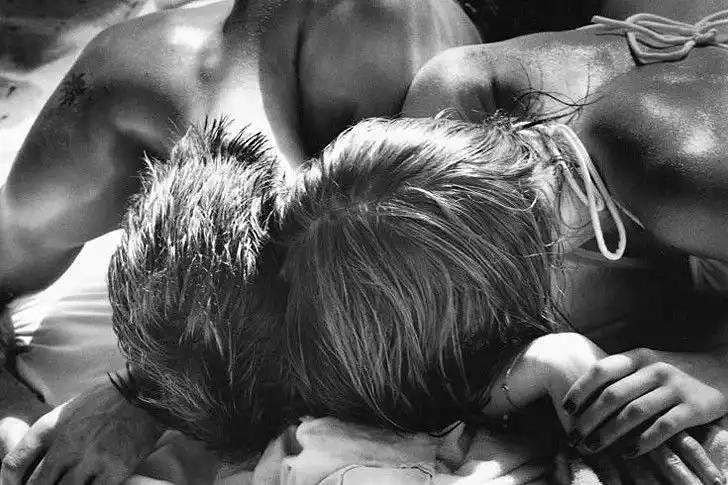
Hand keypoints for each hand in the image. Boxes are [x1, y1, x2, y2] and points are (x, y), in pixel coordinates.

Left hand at [1, 378, 164, 484]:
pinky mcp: (116, 469)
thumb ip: (54, 435)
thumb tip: (38, 463)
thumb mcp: (73, 408)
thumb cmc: (112, 399)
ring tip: (75, 483)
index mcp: (53, 425)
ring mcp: (92, 457)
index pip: (15, 463)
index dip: (10, 483)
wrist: (149, 392)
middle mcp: (68, 443)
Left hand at [562, 348, 727, 454]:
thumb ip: (621, 375)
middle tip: (574, 437)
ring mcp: (675, 388)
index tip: (566, 409)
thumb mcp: (647, 362)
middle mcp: (654, 370)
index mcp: (638, 357)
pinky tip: (629, 452)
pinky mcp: (694, 408)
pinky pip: (663, 427)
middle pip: (613, 396)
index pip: (601, 370)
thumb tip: (584, 398)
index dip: (580, 389)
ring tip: (593, 447)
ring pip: (634, 413)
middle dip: (589, 419)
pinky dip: (643, 441)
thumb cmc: (674, 370)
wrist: (722, 368)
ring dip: (609, 433)